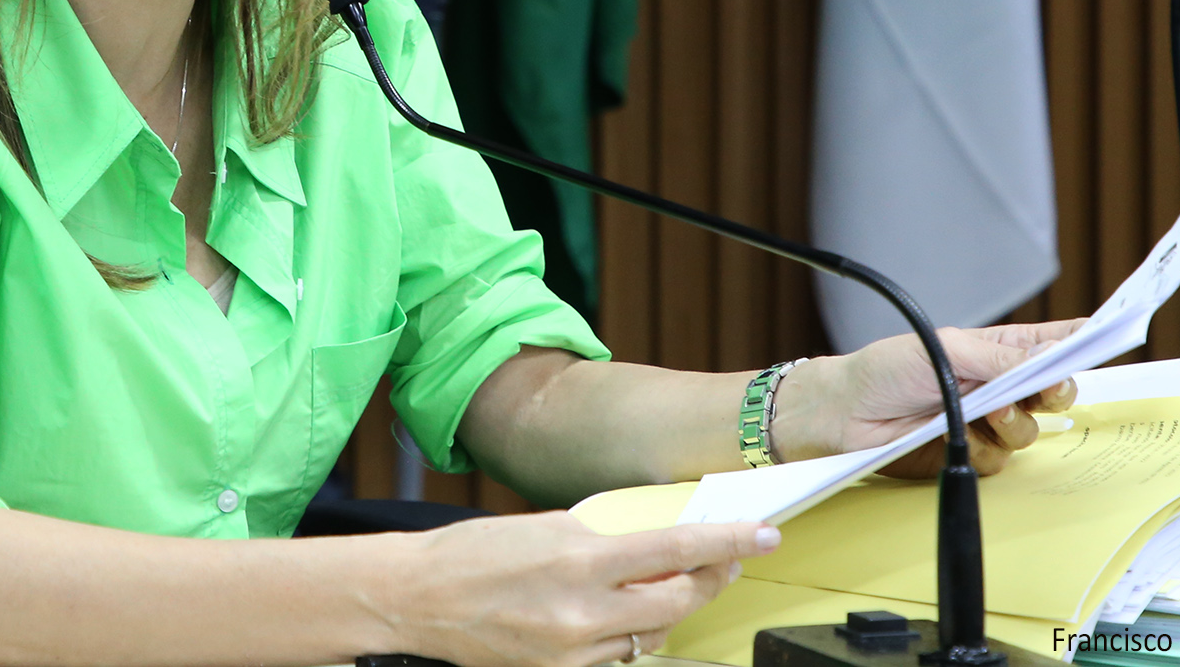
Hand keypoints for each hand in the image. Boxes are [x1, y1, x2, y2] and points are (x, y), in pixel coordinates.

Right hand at [388, 510, 776, 666]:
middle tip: (725, 558)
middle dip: (711, 577)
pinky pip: (619, 655)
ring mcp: (575, 651)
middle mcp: (583, 609)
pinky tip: (624, 612)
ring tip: (675, 581)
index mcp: (579, 557)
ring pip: (653, 632)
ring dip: (672, 606)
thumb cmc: (472, 552)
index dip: (726, 542)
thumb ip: (602, 534)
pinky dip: (631, 632)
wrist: (418, 600)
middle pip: (678, 599)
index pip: (674, 549)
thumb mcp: (544, 526)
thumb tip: (653, 538)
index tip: (761, 533)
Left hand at [774, 318, 1085, 477]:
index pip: (1052, 344)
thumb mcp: (946, 350)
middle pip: (1055, 393)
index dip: (1083, 342)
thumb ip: (1000, 358)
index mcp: (996, 350)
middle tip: (1042, 388)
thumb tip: (1049, 363)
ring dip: (1010, 422)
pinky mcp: (972, 453)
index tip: (1110, 335)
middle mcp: (999, 386)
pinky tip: (955, 434)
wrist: (846, 414)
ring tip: (980, 409)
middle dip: (1053, 391)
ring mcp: (987, 421)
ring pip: (1031, 432)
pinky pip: (1001, 460)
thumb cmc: (886, 369)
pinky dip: (983, 446)